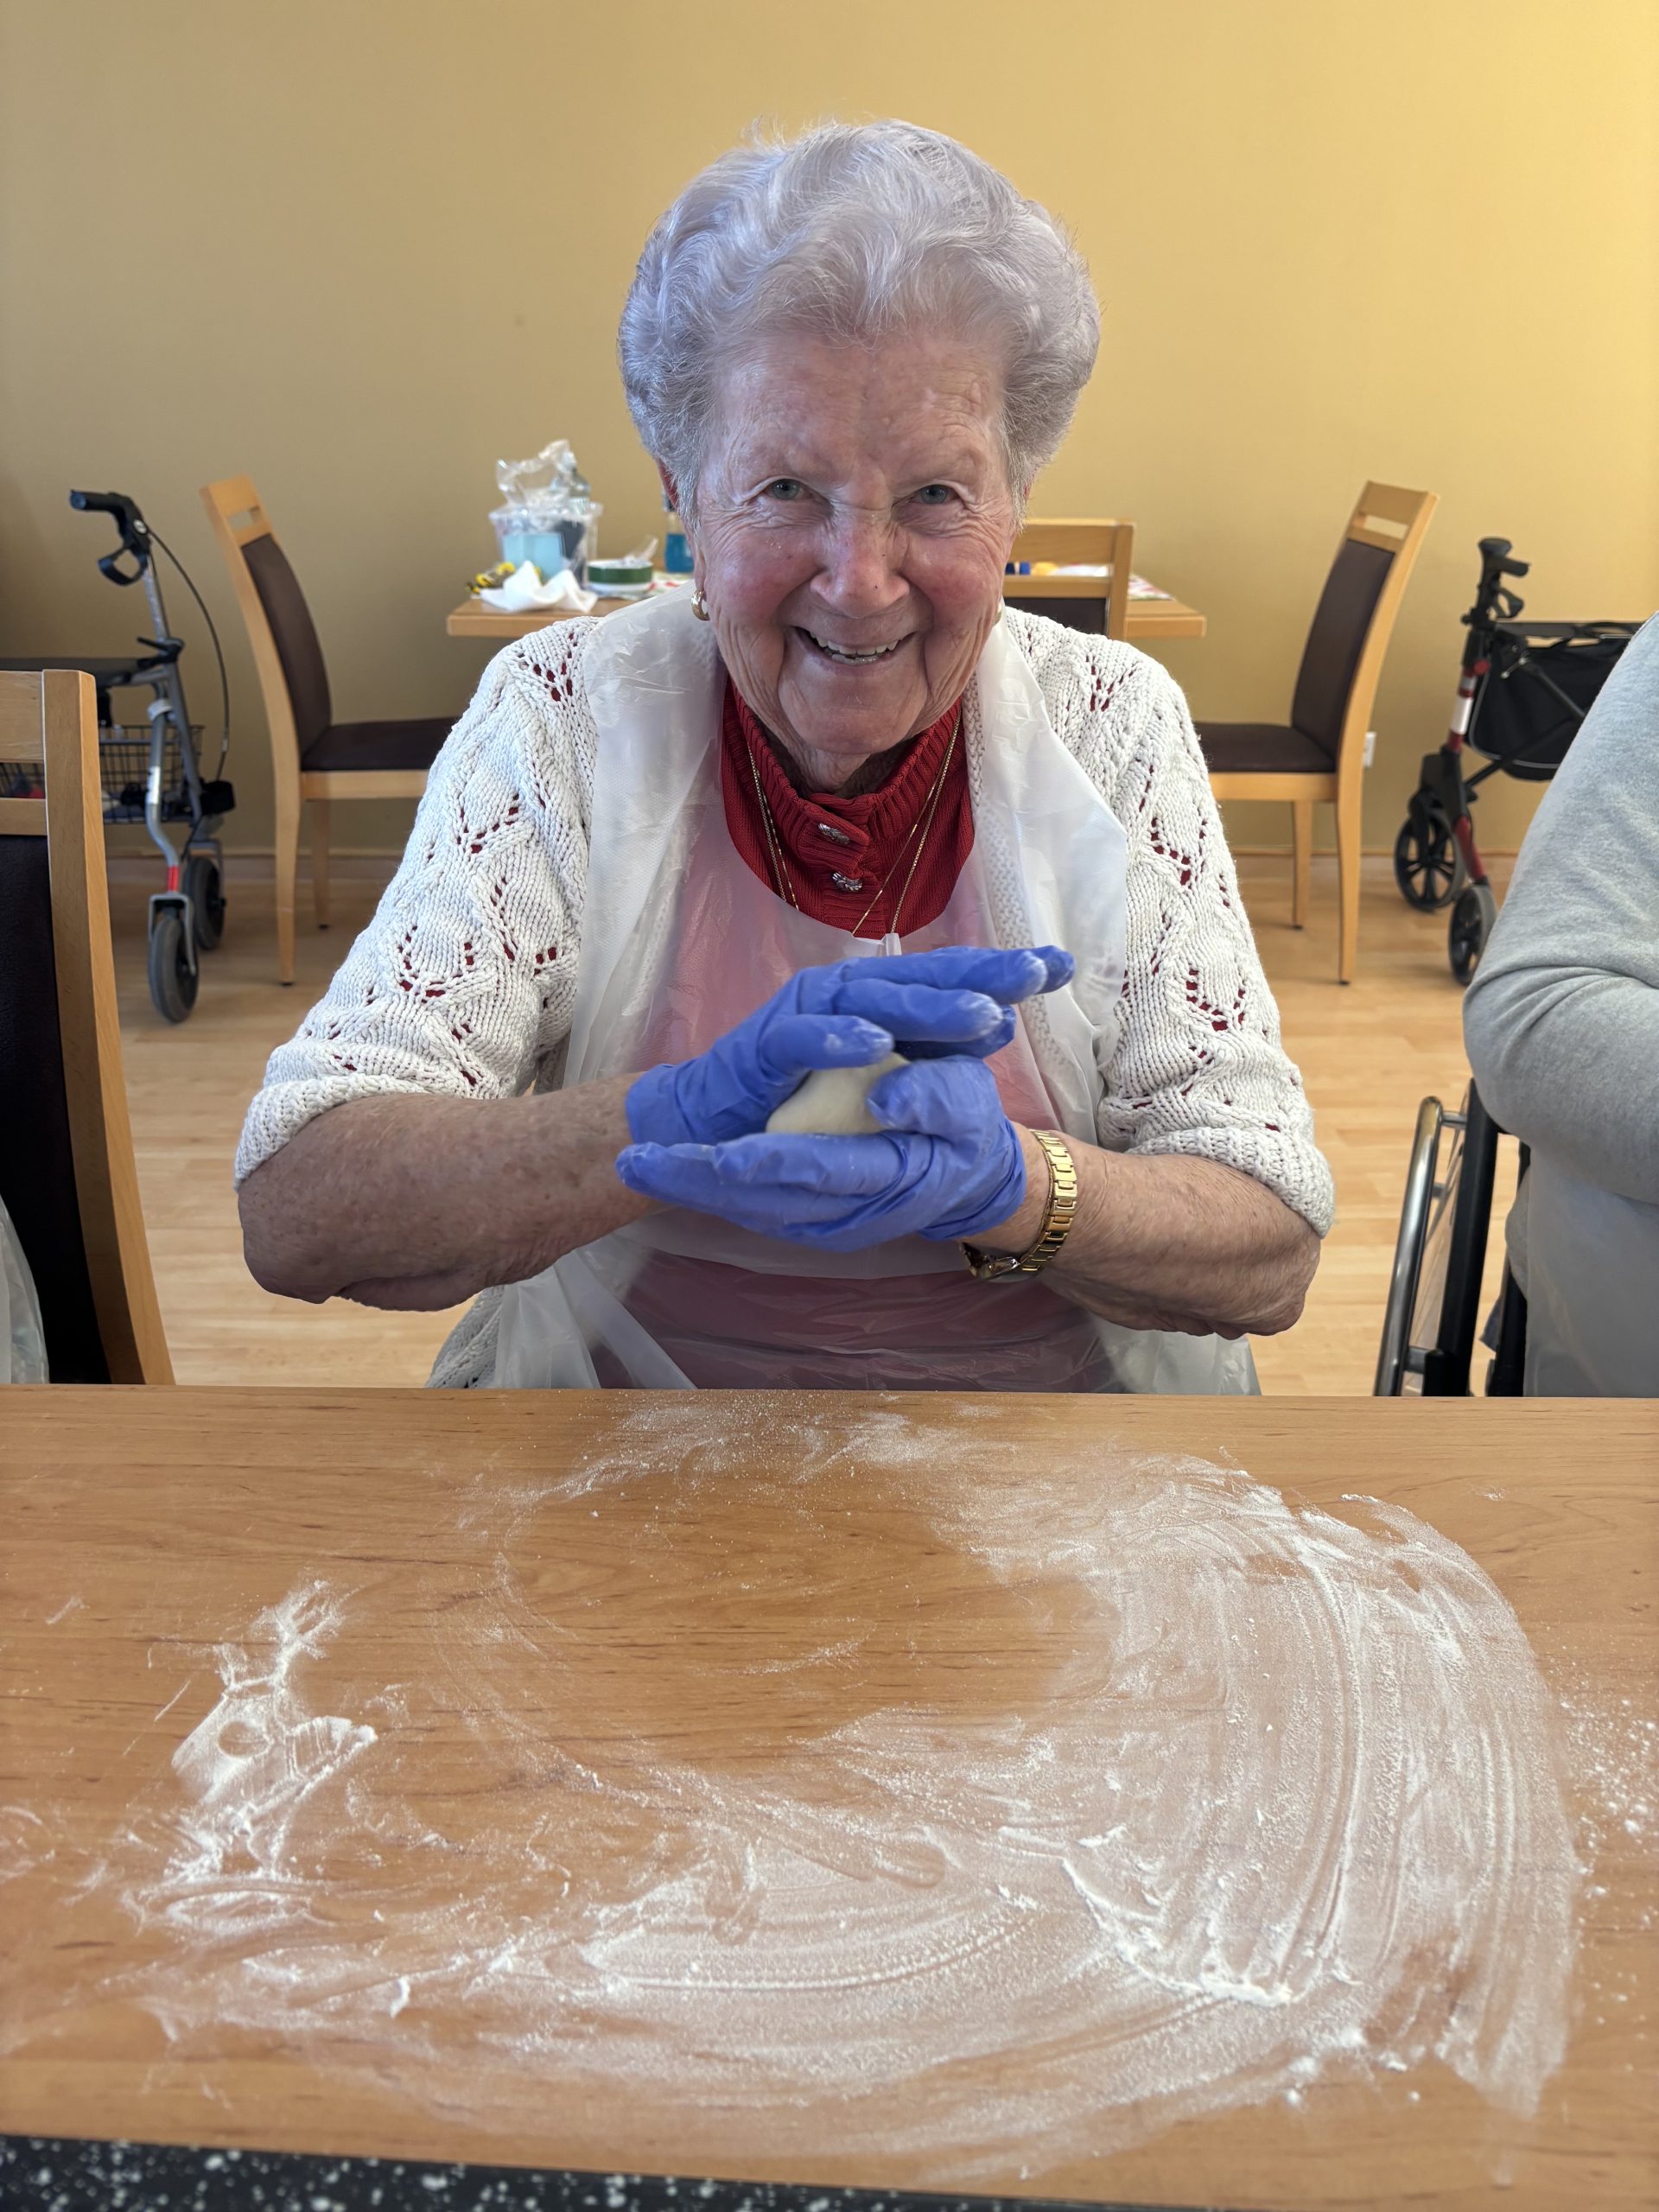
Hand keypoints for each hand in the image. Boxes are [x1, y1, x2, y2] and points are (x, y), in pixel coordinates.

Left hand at [616, 1056, 1026, 1251]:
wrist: (966, 1177)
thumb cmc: (967, 1130)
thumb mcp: (970, 1106)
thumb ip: (932, 1101)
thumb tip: (884, 1102)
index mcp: (891, 1180)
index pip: (821, 1170)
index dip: (769, 1163)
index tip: (717, 1154)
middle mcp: (848, 1213)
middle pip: (764, 1202)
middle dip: (697, 1183)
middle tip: (635, 1162)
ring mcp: (822, 1222)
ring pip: (748, 1210)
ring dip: (689, 1189)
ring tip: (632, 1165)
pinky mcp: (804, 1217)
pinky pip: (751, 1208)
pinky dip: (708, 1193)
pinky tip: (667, 1169)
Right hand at [625, 944, 1073, 1147]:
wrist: (715, 1125)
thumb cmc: (804, 1098)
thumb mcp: (886, 1077)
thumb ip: (936, 1049)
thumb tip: (1003, 1021)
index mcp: (882, 997)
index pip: (953, 977)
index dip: (1005, 969)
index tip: (1065, 966)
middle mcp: (848, 992)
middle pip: (924, 978)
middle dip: (982, 974)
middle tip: (1037, 974)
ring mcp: (806, 1013)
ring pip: (874, 1001)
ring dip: (927, 1007)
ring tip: (980, 1013)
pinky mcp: (763, 1046)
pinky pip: (802, 1039)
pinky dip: (836, 1039)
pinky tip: (874, 1043)